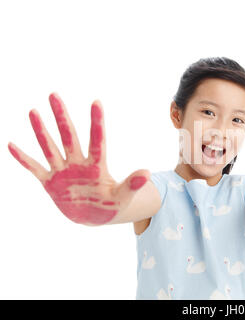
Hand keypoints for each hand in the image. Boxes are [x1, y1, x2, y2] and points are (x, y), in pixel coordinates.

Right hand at [8, 92, 149, 224]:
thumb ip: (132, 185)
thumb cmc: (111, 205)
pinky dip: (23, 159)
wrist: (95, 216)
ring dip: (41, 131)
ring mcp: (63, 171)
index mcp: (97, 166)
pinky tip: (11, 144)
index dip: (96, 122)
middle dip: (61, 116)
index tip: (96, 102)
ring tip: (34, 111)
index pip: (97, 140)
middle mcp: (78, 163)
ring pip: (50, 147)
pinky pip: (34, 168)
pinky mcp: (50, 183)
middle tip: (54, 94)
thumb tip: (147, 173)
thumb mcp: (122, 197)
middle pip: (69, 136)